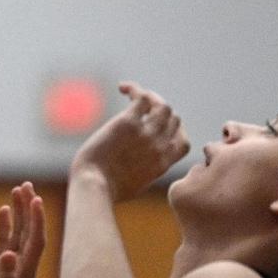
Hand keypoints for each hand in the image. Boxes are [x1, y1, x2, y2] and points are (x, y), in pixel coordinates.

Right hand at [0, 183, 44, 277]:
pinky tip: (3, 210)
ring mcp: (10, 267)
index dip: (37, 221)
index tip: (36, 199)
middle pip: (30, 233)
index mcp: (25, 275)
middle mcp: (21, 268)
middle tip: (26, 184)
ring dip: (19, 212)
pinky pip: (4, 241)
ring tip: (18, 189)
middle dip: (30, 209)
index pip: (36, 242)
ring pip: (18, 234)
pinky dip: (5, 225)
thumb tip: (10, 255)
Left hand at [70, 82, 189, 201]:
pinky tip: (123, 88)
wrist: (94, 185)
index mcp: (163, 164)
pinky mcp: (129, 123)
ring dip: (150, 96)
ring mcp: (147, 134)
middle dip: (159, 110)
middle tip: (140, 107)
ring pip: (163, 106)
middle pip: (174, 119)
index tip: (158, 124)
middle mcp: (160, 147)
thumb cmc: (107, 188)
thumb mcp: (136, 182)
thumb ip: (145, 169)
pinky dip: (134, 89)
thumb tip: (139, 160)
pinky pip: (142, 98)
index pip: (184, 141)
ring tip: (133, 95)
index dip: (174, 130)